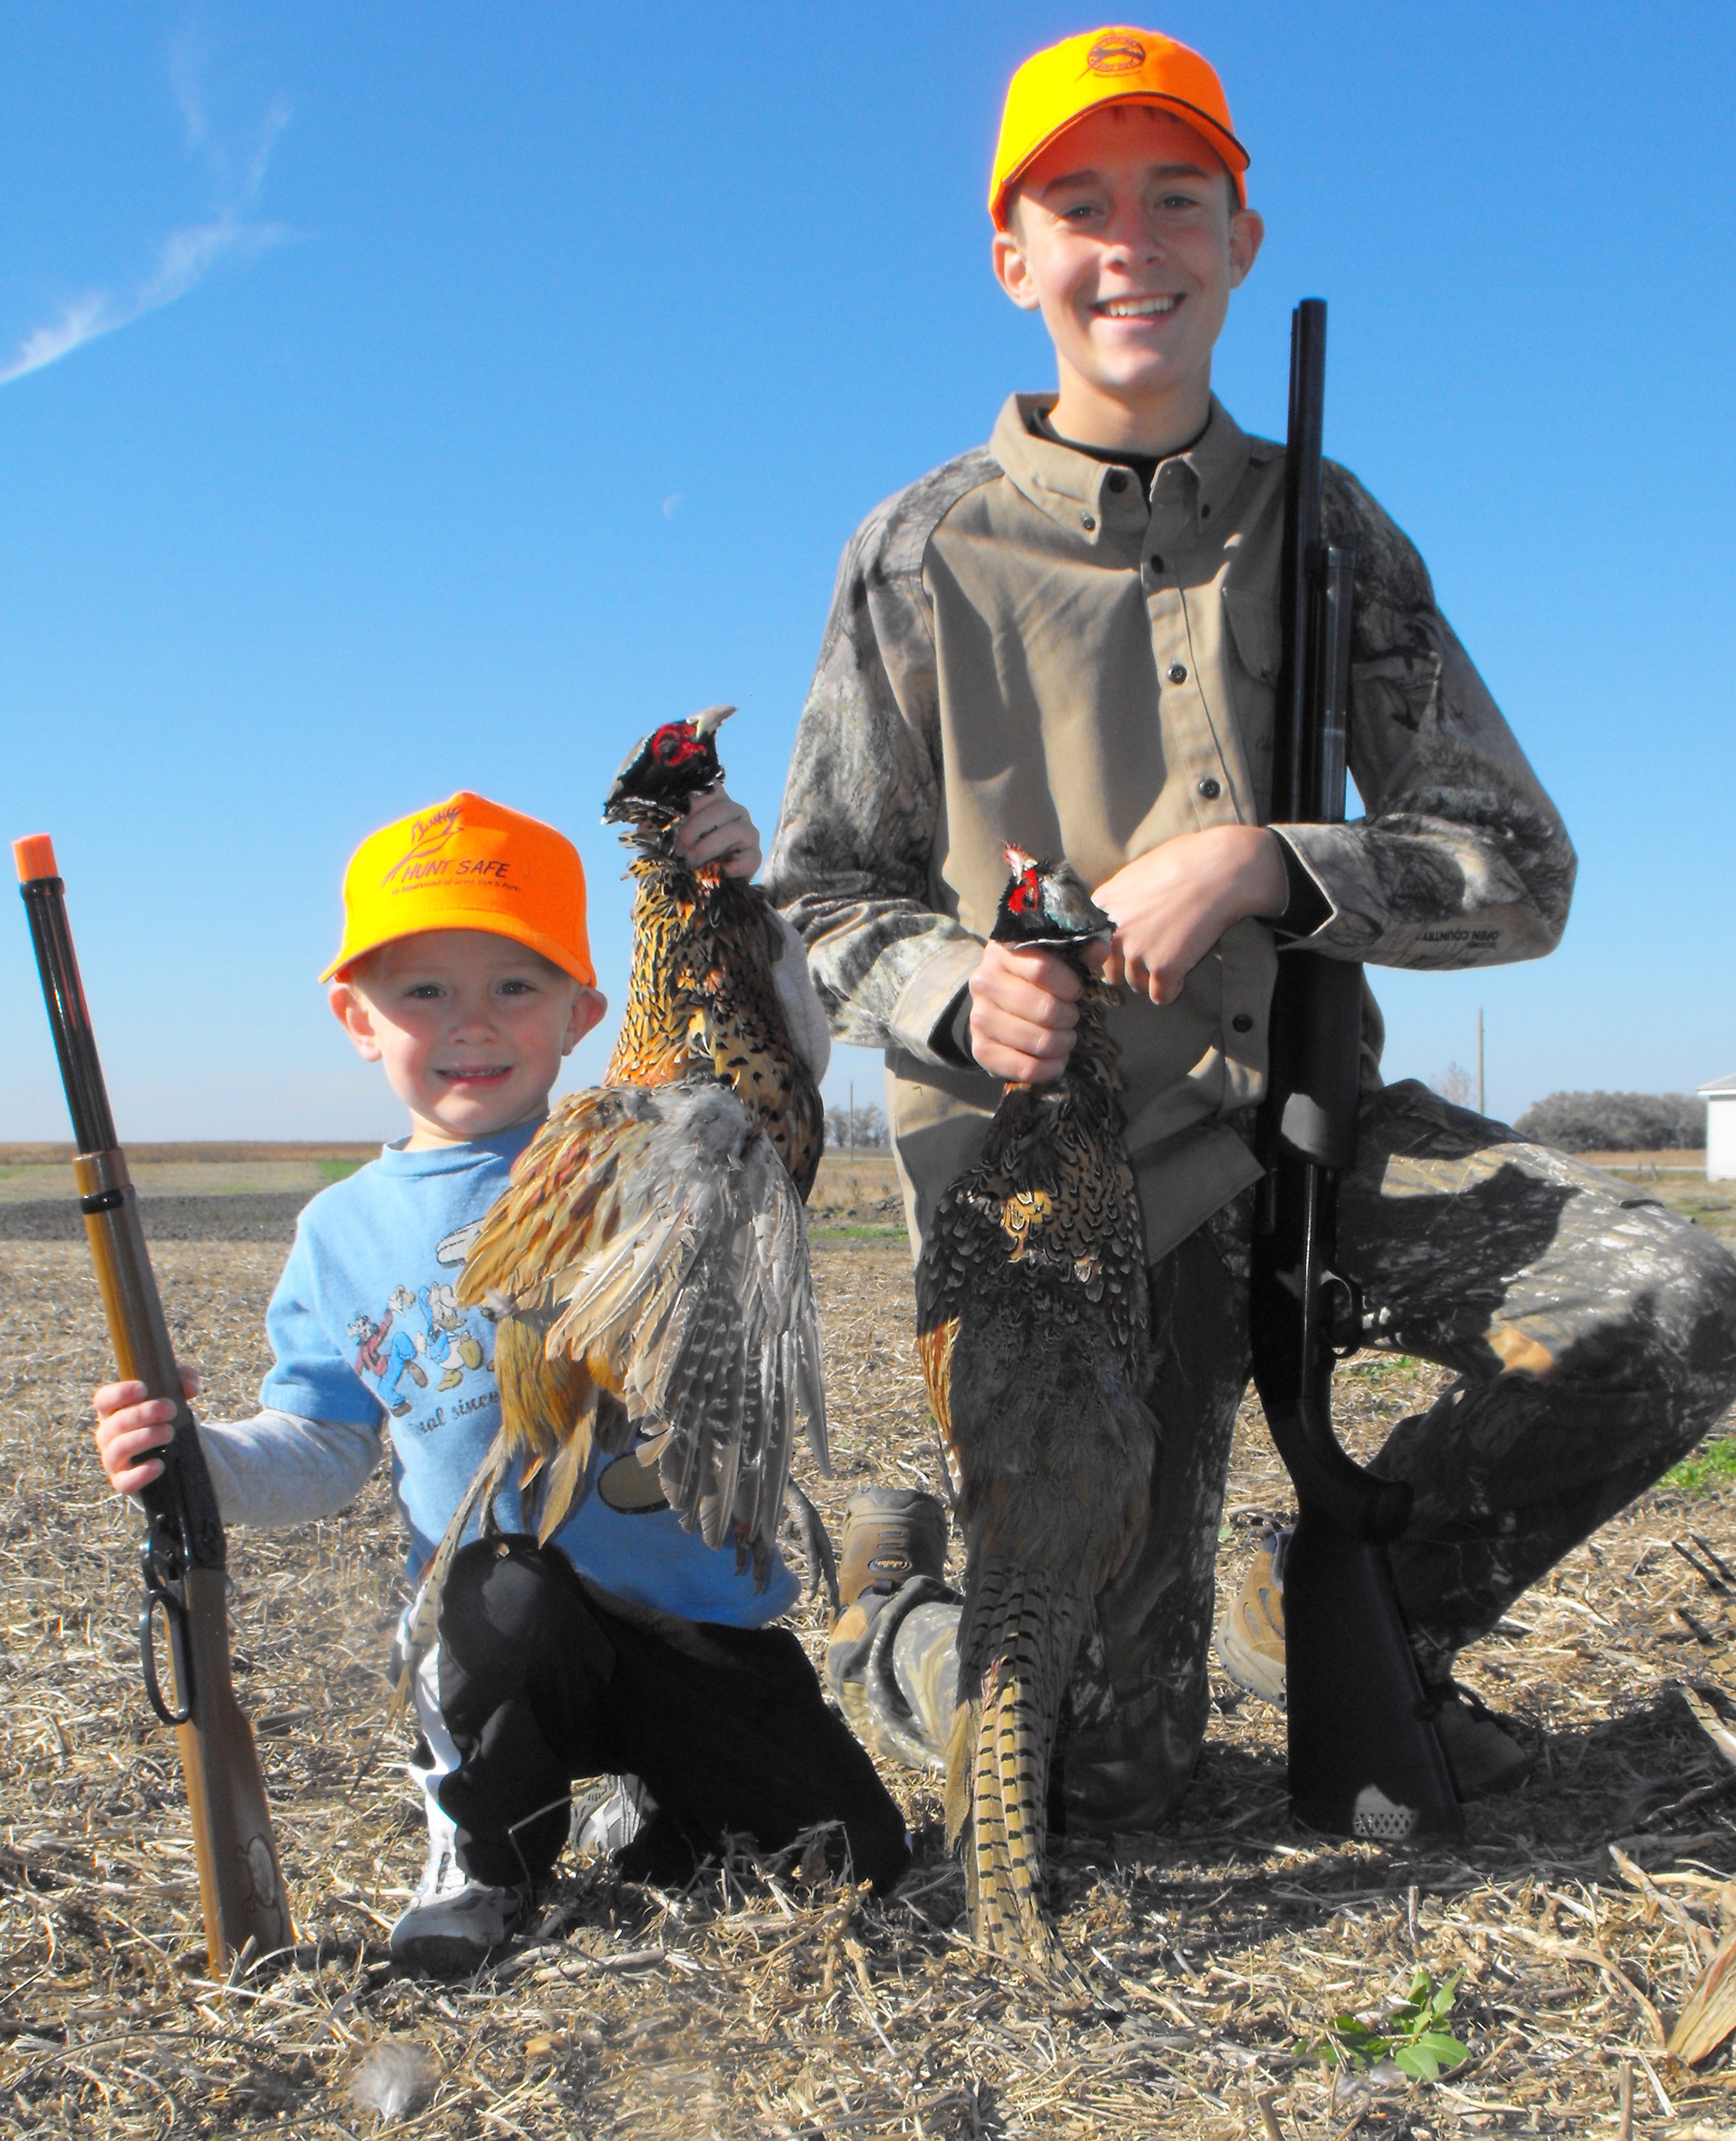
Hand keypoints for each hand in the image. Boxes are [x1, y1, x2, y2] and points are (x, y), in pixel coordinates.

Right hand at [93, 1364, 198, 1495]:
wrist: (167, 1451)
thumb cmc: (164, 1415)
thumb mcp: (173, 1392)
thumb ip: (183, 1379)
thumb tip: (190, 1388)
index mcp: (113, 1410)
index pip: (104, 1399)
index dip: (119, 1393)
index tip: (143, 1388)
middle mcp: (107, 1434)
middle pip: (117, 1423)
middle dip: (144, 1414)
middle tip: (171, 1409)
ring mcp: (113, 1459)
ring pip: (119, 1448)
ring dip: (145, 1438)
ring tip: (170, 1432)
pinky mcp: (122, 1481)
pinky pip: (125, 1481)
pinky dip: (141, 1473)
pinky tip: (160, 1464)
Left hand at [675, 785, 761, 878]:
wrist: (707, 882)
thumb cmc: (689, 851)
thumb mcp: (675, 834)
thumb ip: (671, 821)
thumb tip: (667, 813)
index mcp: (717, 801)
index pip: (711, 789)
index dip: (694, 802)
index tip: (676, 818)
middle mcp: (736, 812)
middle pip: (721, 810)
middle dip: (695, 829)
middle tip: (680, 848)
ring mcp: (749, 833)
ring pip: (736, 831)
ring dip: (709, 847)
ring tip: (691, 861)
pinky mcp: (755, 856)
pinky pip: (751, 858)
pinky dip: (734, 866)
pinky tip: (719, 872)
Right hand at [967, 938, 1107, 1082]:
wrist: (995, 1006)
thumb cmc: (1033, 980)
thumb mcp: (1054, 959)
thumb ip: (1079, 952)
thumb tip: (1100, 947)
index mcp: (1003, 952)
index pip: (1042, 969)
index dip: (1069, 985)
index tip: (1077, 992)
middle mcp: (984, 982)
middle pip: (1043, 1008)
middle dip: (1069, 1018)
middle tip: (1072, 1018)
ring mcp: (979, 1017)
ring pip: (1037, 1040)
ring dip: (1061, 1044)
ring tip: (1066, 1039)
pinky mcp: (981, 1049)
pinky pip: (1025, 1067)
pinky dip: (1048, 1068)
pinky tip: (1056, 1061)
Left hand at [1094, 825, 1286, 1004]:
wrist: (1222, 870)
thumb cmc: (1186, 862)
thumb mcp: (1137, 873)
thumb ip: (1119, 900)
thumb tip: (1113, 920)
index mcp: (1103, 904)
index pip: (1090, 944)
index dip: (1108, 950)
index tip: (1123, 950)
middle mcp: (1114, 931)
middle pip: (1111, 970)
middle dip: (1130, 967)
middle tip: (1155, 952)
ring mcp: (1137, 951)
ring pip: (1136, 984)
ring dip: (1153, 977)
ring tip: (1175, 954)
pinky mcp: (1164, 967)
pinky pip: (1161, 996)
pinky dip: (1173, 989)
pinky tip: (1183, 970)